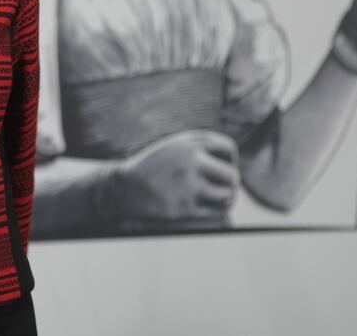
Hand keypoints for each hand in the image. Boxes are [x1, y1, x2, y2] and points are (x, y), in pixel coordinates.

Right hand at [114, 130, 239, 220]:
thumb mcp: (174, 146)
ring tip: (217, 200)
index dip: (229, 160)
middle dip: (230, 184)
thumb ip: (201, 146)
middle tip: (222, 189)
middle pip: (232, 175)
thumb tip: (234, 163)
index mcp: (188, 143)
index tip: (219, 168)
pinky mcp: (184, 208)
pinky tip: (207, 210)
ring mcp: (187, 185)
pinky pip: (216, 214)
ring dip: (226, 200)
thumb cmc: (153, 167)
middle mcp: (190, 161)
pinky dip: (216, 213)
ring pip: (228, 196)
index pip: (228, 149)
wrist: (123, 188)